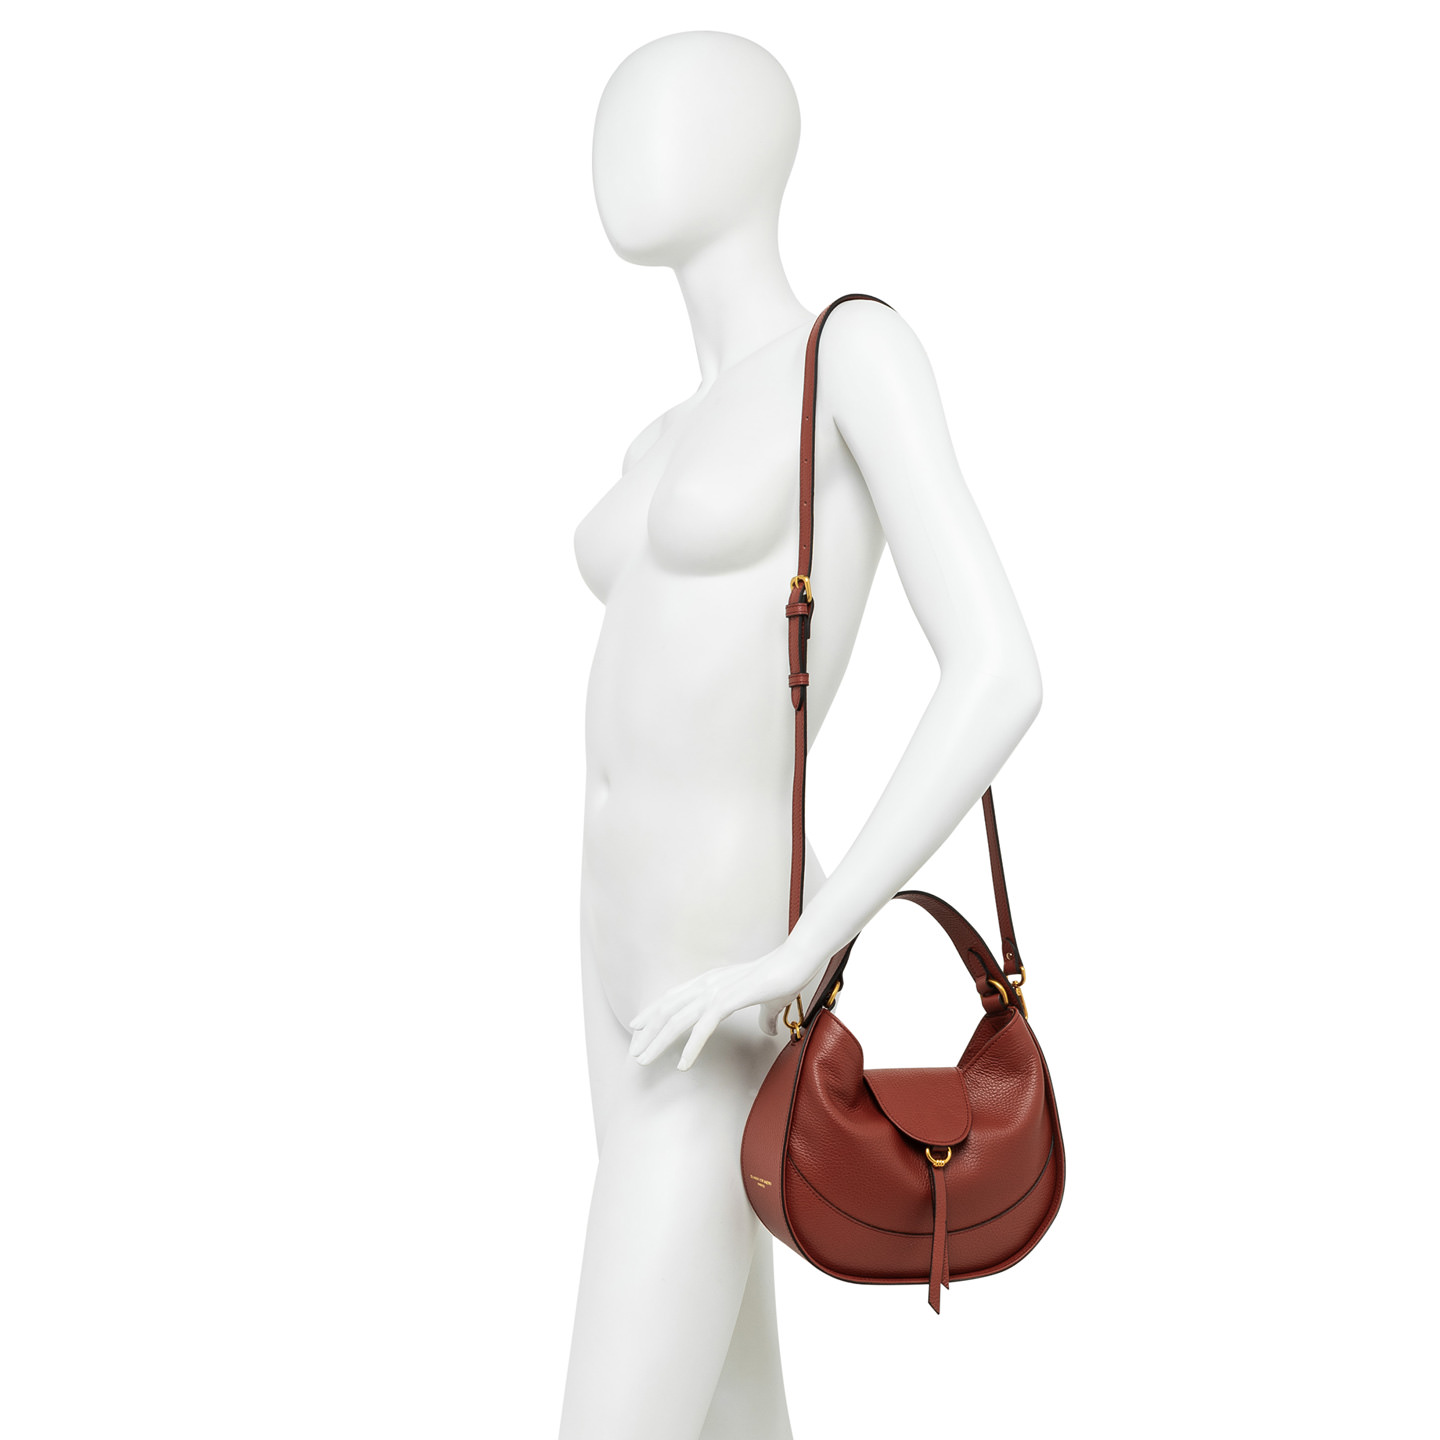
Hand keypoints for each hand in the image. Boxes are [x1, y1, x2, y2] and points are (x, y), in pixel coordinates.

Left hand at [626, 941, 821, 1069]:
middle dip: (647, 1032)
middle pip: (668, 1010)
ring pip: (677, 1020)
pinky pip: (703, 1027)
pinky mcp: (729, 1000)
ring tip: (644, 1061)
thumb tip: (767, 1030)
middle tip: (634, 1053)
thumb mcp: (768, 1002)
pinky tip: (682, 1064)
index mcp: (711, 981)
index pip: (673, 998)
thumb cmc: (785, 977)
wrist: (798, 961)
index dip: (653, 1013)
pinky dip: (690, 1047)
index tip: (637, 1028)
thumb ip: (763, 1016)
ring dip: (658, 1041)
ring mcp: (716, 991)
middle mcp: (707, 984)